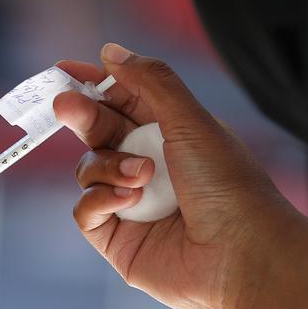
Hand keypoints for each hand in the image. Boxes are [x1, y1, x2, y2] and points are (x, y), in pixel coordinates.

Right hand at [53, 43, 307, 308]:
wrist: (242, 257)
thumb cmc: (228, 187)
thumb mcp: (191, 121)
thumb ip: (150, 82)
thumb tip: (111, 51)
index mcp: (172, 134)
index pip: (123, 101)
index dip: (95, 84)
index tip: (66, 69)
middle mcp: (149, 167)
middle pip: (98, 131)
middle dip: (82, 115)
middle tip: (66, 104)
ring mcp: (131, 204)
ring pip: (88, 169)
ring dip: (107, 166)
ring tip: (141, 177)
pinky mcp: (117, 239)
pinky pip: (86, 210)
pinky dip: (99, 200)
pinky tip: (127, 202)